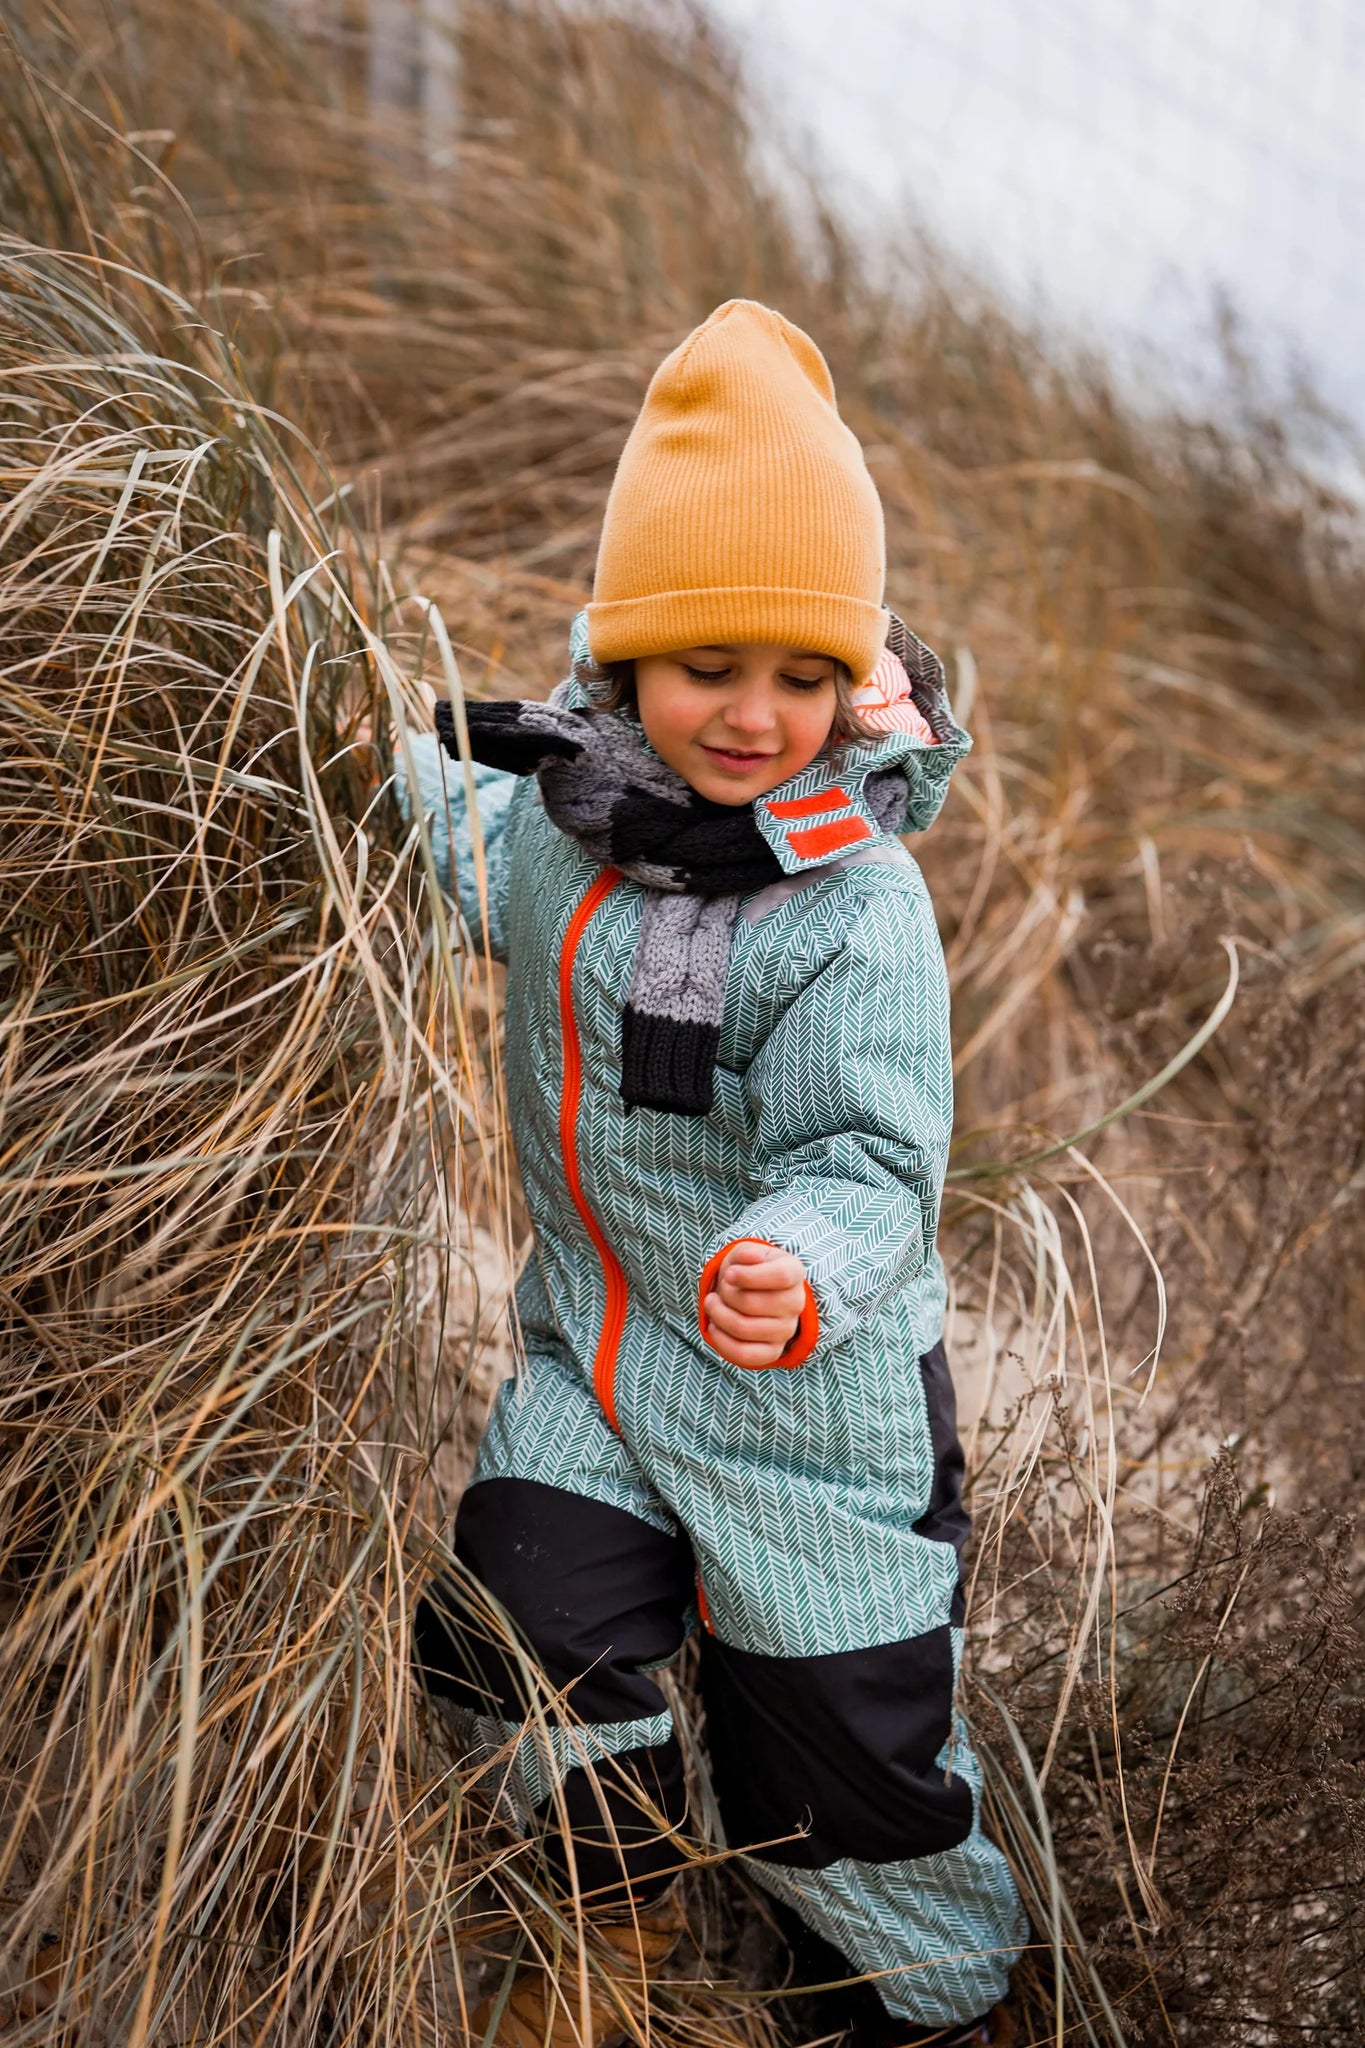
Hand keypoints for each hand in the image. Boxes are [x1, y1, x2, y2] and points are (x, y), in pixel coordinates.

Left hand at [702, 1240, 808, 1367]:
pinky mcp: (773, 1351)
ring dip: (717, 1314)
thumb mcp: (745, 1254)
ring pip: (742, 1328)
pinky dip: (721, 1341)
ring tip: (712, 1303)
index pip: (780, 1276)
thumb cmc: (747, 1269)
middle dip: (726, 1293)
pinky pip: (744, 1354)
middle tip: (721, 1287)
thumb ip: (746, 1254)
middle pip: (751, 1303)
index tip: (730, 1274)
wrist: (751, 1292)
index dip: (748, 1276)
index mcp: (794, 1271)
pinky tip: (714, 1326)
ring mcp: (786, 1330)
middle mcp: (796, 1303)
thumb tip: (750, 1258)